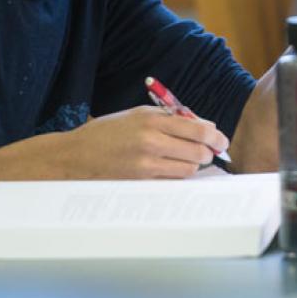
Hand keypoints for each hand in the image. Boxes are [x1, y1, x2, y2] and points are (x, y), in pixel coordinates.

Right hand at [51, 106, 228, 178]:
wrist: (75, 156)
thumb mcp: (136, 114)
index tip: (221, 140)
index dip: (214, 136)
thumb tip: (202, 125)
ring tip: (183, 161)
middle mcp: (151, 141)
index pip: (197, 129)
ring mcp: (146, 164)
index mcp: (151, 119)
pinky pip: (172, 182)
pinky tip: (169, 171)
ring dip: (192, 166)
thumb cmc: (106, 133)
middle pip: (197, 152)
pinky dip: (176, 177)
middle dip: (206, 153)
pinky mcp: (141, 183)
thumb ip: (169, 117)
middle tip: (206, 153)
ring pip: (188, 170)